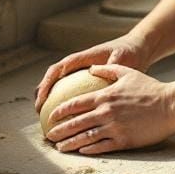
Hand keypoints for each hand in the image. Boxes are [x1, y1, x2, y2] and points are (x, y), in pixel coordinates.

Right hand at [34, 35, 151, 113]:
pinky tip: (68, 123)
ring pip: (60, 88)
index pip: (58, 69)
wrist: (135, 50)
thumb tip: (110, 66)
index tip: (42, 98)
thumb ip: (114, 62)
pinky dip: (67, 107)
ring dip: (51, 102)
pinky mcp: (86, 83)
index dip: (47, 83)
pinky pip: (72, 95)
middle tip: (39, 113)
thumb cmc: (128, 52)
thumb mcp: (122, 56)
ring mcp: (80, 74)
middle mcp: (77, 66)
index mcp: (82, 58)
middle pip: (53, 80)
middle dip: (43, 94)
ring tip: (48, 120)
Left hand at [44, 64, 174, 154]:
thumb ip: (108, 69)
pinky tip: (81, 151)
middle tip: (49, 135)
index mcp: (105, 96)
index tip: (50, 115)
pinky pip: (101, 147)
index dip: (60, 111)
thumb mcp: (128, 73)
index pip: (76, 104)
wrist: (171, 105)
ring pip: (85, 138)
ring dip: (70, 143)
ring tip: (59, 148)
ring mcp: (114, 127)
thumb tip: (92, 67)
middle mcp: (106, 112)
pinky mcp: (124, 140)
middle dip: (60, 130)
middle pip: (76, 123)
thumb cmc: (150, 88)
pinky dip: (88, 149)